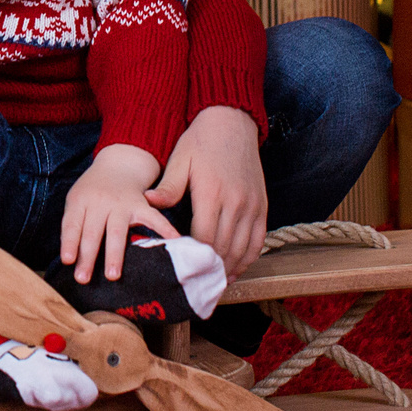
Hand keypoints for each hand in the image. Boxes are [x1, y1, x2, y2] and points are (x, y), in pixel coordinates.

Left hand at [60, 143, 172, 283]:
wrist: (118, 164)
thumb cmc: (92, 191)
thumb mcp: (76, 200)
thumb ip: (72, 225)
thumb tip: (70, 259)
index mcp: (81, 200)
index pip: (73, 224)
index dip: (69, 242)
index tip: (67, 261)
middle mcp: (101, 202)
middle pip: (93, 232)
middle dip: (88, 256)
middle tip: (83, 279)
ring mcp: (123, 204)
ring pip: (117, 231)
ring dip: (114, 254)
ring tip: (112, 276)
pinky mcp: (141, 205)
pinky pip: (153, 219)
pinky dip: (164, 230)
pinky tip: (172, 242)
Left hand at [146, 104, 268, 274]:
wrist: (232, 122)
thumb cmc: (200, 141)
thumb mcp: (180, 160)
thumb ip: (169, 186)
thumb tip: (149, 203)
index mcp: (212, 193)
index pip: (203, 237)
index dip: (194, 258)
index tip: (182, 272)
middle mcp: (236, 202)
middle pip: (223, 248)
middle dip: (210, 270)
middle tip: (195, 288)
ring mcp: (252, 205)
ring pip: (242, 248)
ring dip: (229, 269)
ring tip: (213, 284)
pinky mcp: (262, 205)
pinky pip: (258, 240)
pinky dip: (248, 258)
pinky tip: (235, 269)